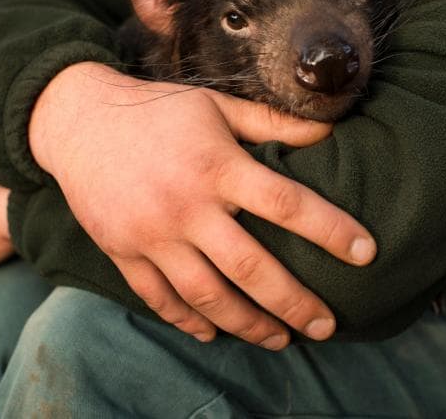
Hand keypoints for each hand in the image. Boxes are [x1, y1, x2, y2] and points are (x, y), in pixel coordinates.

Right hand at [29, 62, 375, 349]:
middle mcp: (186, 205)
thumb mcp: (215, 105)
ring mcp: (151, 235)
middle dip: (295, 303)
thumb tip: (329, 129)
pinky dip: (188, 321)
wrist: (79, 121)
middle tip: (327, 325)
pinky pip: (159, 299)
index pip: (287, 204)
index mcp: (216, 165)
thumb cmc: (155, 110)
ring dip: (248, 325)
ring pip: (207, 296)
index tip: (366, 253)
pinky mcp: (122, 252)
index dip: (332, 230)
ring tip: (279, 340)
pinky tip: (212, 334)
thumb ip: (271, 121)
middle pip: (251, 268)